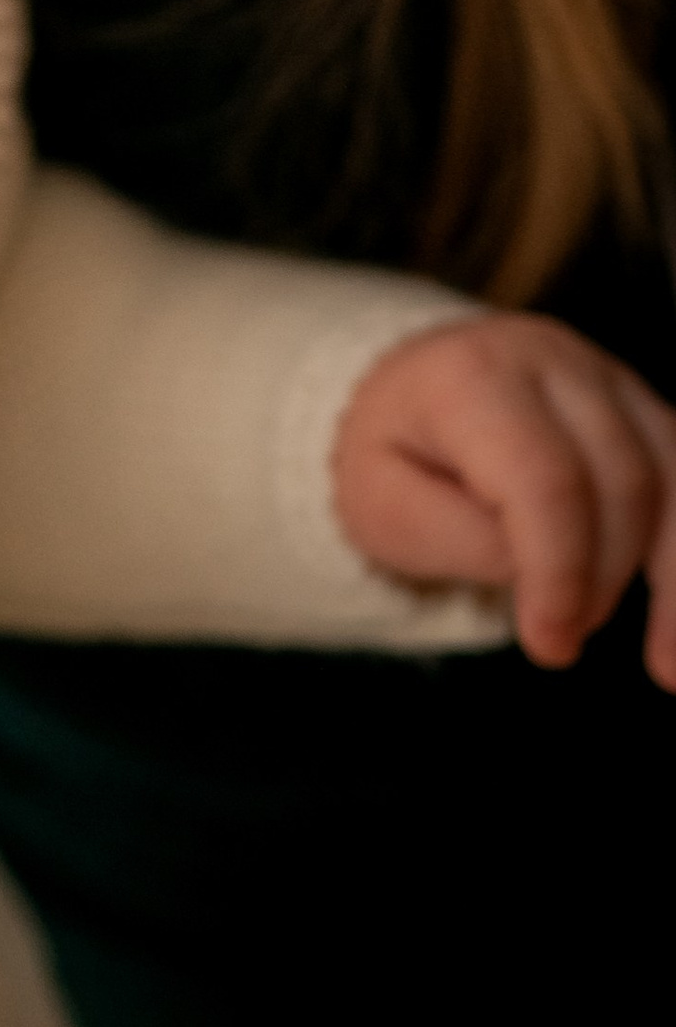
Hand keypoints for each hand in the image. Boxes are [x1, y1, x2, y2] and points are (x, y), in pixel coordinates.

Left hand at [334, 314, 675, 686]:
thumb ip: (458, 537)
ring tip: (662, 664)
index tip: (550, 644)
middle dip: (601, 578)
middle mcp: (552, 362)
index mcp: (473, 378)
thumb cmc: (390, 457)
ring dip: (675, 580)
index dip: (559, 570)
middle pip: (621, 479)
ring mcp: (607, 377)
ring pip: (675, 479)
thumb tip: (538, 572)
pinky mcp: (642, 406)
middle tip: (560, 640)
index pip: (545, 480)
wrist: (404, 392)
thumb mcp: (381, 506)